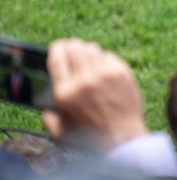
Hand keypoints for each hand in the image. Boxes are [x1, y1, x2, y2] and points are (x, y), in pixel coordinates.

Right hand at [42, 39, 148, 154]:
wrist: (121, 138)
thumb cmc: (90, 137)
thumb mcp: (59, 132)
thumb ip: (49, 116)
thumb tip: (47, 105)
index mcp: (65, 92)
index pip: (57, 56)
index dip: (57, 48)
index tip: (58, 47)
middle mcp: (84, 79)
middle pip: (75, 47)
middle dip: (72, 46)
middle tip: (73, 49)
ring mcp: (105, 74)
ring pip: (92, 48)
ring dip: (88, 51)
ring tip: (88, 59)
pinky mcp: (122, 72)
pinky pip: (109, 56)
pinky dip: (104, 59)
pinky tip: (104, 68)